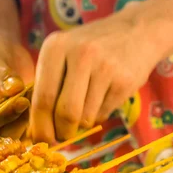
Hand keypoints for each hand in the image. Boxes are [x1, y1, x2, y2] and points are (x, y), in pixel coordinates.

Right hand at [0, 31, 34, 137]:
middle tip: (30, 99)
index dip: (1, 118)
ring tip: (33, 95)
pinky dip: (38, 118)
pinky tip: (41, 100)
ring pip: (16, 134)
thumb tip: (14, 89)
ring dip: (29, 120)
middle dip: (17, 120)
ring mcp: (1, 122)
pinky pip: (28, 129)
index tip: (20, 102)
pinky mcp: (17, 120)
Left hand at [30, 6, 163, 142]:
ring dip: (81, 124)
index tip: (39, 141)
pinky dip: (97, 116)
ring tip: (85, 108)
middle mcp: (79, 54)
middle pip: (65, 113)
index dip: (40, 126)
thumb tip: (35, 132)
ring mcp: (105, 67)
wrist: (137, 30)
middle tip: (61, 137)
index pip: (42, 98)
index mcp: (55, 47)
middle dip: (61, 133)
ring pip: (85, 118)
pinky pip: (103, 114)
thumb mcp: (63, 54)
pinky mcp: (124, 81)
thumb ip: (47, 86)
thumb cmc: (90, 50)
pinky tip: (102, 98)